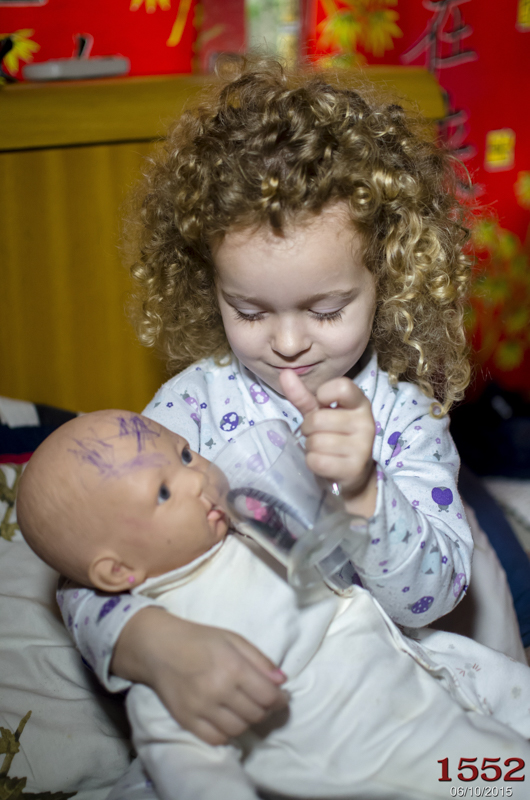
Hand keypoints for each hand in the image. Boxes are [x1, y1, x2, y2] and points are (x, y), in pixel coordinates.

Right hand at [111, 607, 287, 744]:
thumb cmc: (199, 639)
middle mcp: (218, 690)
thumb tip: (281, 682)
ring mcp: (201, 709)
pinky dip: (227, 733)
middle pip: (256, 714)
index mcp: (232, 667)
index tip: (281, 696)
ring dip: (247, 721)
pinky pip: (216, 739)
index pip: (268, 696)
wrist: (159, 648)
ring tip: (244, 708)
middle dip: (265, 709)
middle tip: (262, 700)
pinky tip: (227, 719)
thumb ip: (260, 660)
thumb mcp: (233, 639)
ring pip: (239, 729)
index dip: (280, 699)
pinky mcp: (187, 721)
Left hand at [280, 370, 376, 517]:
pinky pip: (317, 461)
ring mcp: (362, 447)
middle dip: (308, 429)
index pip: (342, 387)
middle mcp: (367, 423)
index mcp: (360, 403)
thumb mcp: (319, 413)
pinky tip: (324, 462)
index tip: (322, 404)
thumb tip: (285, 373)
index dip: (323, 395)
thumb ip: (303, 395)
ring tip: (322, 449)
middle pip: (318, 419)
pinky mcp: (354, 469)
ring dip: (310, 447)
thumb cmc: (334, 436)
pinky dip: (313, 462)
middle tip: (317, 434)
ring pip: (316, 442)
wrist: (352, 473)